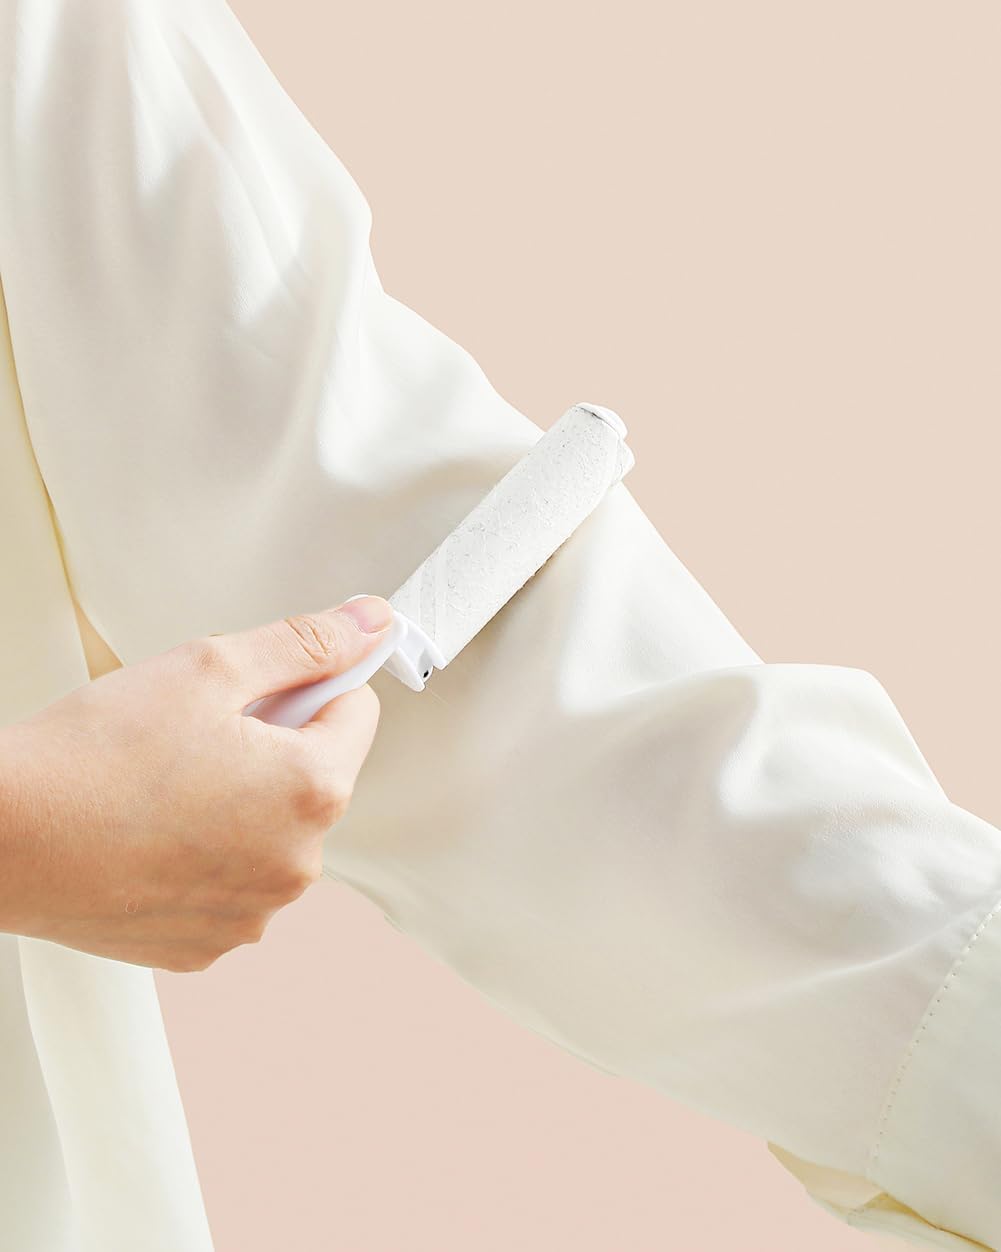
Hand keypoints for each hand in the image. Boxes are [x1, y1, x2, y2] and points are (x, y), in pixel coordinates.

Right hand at [0, 596, 391, 971]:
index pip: (357, 711)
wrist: (1, 840)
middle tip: (198, 734)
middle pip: (318, 775)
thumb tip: (369, 623)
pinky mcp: (208, 944)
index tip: (262, 686)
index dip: (310, 685)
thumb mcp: (209, 666)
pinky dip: (209, 855)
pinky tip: (154, 834)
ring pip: (276, 831)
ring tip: (167, 786)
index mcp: (312, 791)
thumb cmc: (91, 756)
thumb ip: (304, 644)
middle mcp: (297, 865)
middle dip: (275, 745)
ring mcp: (253, 913)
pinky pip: (234, 882)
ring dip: (244, 803)